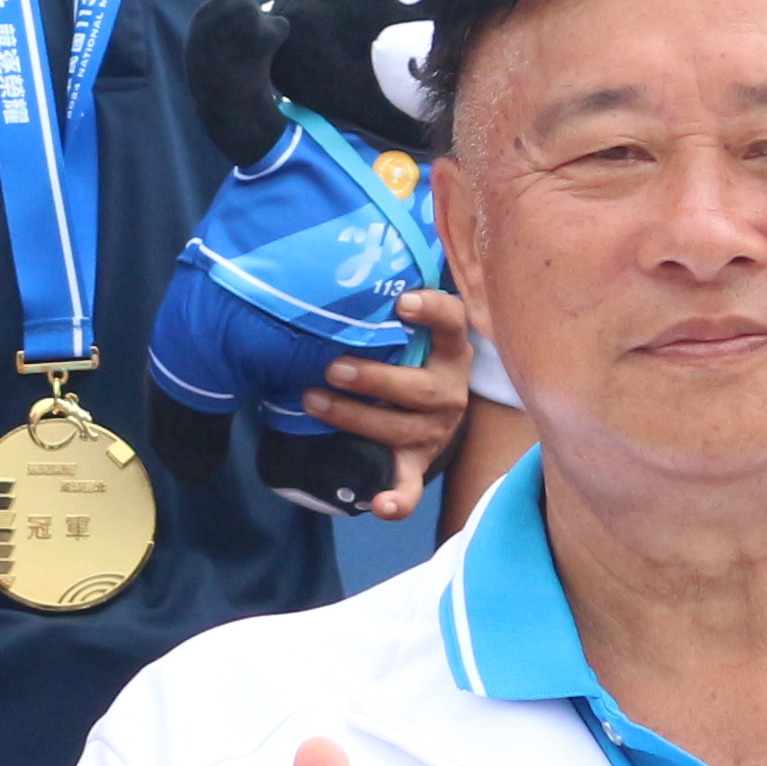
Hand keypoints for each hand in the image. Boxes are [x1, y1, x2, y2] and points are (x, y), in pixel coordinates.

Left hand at [305, 288, 470, 523]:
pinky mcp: (417, 463)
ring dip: (355, 418)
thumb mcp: (411, 327)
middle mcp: (448, 392)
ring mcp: (433, 432)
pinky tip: (379, 506)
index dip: (432, 312)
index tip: (401, 302)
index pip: (453, 324)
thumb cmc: (411, 355)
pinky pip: (411, 487)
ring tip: (313, 401)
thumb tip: (331, 259)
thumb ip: (386, 300)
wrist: (435, 406)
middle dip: (373, 380)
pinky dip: (397, 498)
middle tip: (332, 367)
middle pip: (418, 390)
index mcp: (449, 353)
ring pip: (399, 430)